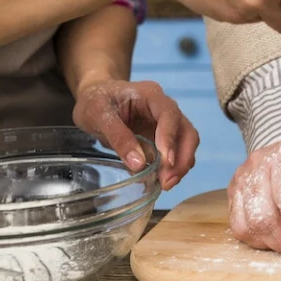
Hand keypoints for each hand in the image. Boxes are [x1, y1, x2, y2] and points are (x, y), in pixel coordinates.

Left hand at [72, 79, 199, 190]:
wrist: (93, 98)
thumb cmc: (95, 101)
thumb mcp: (99, 115)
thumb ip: (119, 137)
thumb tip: (139, 164)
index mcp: (151, 95)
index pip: (169, 114)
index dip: (170, 138)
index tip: (165, 162)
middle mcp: (164, 109)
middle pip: (186, 131)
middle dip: (181, 158)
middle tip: (167, 182)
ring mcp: (165, 124)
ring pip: (185, 144)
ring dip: (179, 166)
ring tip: (164, 185)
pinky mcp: (161, 138)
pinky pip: (173, 154)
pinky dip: (170, 169)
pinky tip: (158, 181)